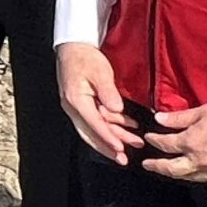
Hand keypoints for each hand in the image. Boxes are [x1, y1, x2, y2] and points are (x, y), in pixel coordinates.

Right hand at [57, 43, 136, 163]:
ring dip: (113, 138)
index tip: (120, 149)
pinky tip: (126, 127)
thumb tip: (116, 110)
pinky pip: (95, 121)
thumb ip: (108, 92)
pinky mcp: (82, 105)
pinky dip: (111, 126)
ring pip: (94, 129)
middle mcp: (73, 107)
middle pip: (90, 133)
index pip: (93, 124)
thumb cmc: (85, 57)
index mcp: (76, 100)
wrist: (73, 47)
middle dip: (107, 147)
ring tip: (133, 143)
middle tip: (123, 159)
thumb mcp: (100, 72)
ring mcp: (76, 107)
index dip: (107, 138)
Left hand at [143, 102, 206, 184]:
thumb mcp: (205, 111)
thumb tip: (158, 118)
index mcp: (191, 143)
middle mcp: (199, 161)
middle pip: (172, 168)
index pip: (165, 144)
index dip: (155, 140)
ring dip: (175, 174)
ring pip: (189, 177)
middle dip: (157, 166)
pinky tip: (194, 173)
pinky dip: (196, 176)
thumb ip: (180, 118)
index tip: (149, 138)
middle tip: (147, 165)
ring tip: (168, 171)